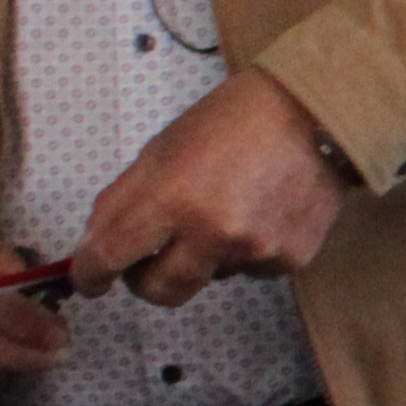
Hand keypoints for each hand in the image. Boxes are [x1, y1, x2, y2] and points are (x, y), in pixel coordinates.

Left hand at [72, 72, 349, 306]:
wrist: (315, 113)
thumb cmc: (228, 123)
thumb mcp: (162, 150)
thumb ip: (124, 201)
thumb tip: (96, 249)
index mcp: (171, 196)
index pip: (111, 254)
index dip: (91, 274)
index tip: (90, 280)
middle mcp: (213, 233)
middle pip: (160, 291)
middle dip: (145, 280)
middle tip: (151, 258)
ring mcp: (256, 251)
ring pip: (209, 277)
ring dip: (205, 256)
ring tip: (229, 210)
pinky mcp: (291, 260)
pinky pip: (251, 271)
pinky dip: (247, 251)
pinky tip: (263, 213)